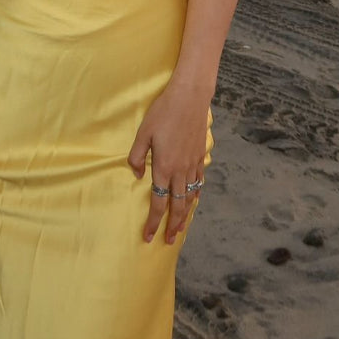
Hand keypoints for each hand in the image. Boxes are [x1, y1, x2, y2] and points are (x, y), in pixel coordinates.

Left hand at [127, 80, 210, 243]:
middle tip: (168, 241)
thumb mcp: (143, 132)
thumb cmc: (163, 112)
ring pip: (190, 197)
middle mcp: (181, 171)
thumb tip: (137, 175)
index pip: (158, 203)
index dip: (153, 222)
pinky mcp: (201, 156)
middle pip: (177, 206)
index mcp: (164, 167)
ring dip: (185, 215)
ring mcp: (193, 164)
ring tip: (181, 228)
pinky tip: (193, 199)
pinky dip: (196, 195)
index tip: (148, 236)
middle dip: (172, 226)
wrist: (190, 97)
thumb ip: (137, 156)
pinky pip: (199, 182)